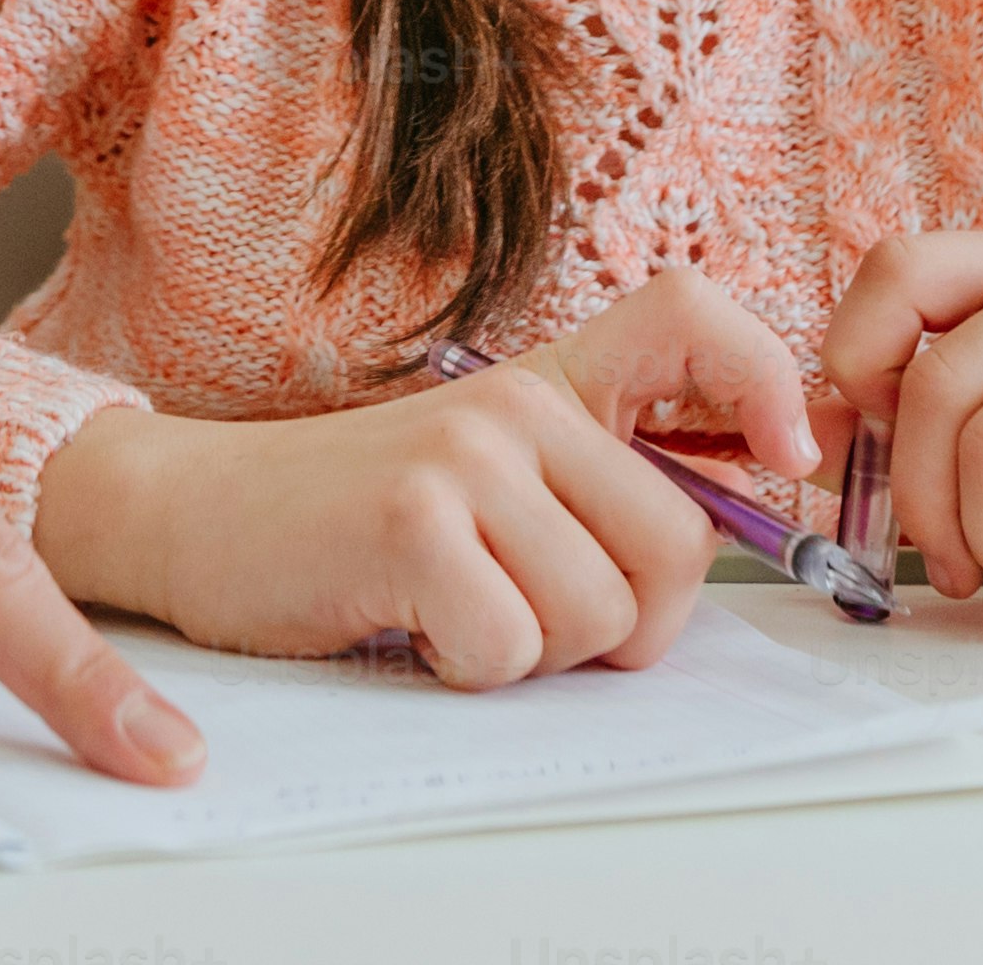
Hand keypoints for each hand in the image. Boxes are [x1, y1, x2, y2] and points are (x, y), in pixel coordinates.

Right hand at [32, 268, 820, 684]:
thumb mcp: (491, 474)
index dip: (767, 379)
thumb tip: (741, 517)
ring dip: (538, 653)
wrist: (198, 516)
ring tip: (459, 609)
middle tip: (533, 610)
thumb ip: (600, 483)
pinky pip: (512, 648)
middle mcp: (519, 403)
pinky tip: (413, 625)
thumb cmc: (356, 518)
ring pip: (602, 613)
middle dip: (626, 621)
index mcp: (552, 383)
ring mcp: (466, 457)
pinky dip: (469, 669)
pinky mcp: (413, 523)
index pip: (691, 314)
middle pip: (678, 544)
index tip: (784, 458)